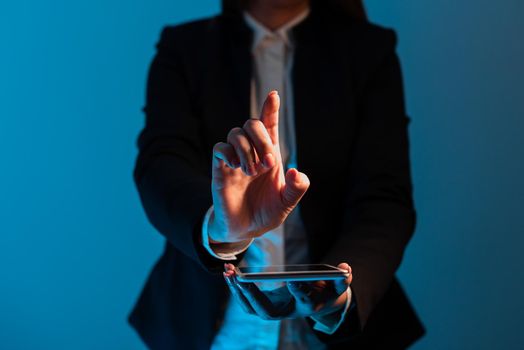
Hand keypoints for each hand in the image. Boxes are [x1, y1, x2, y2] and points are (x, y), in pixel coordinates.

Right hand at [209, 91, 309, 242]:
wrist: (244, 229)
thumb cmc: (265, 213)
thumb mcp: (286, 204)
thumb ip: (296, 189)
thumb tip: (296, 171)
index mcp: (270, 156)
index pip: (270, 125)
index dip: (271, 109)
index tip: (274, 95)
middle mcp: (252, 152)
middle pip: (252, 123)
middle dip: (262, 138)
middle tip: (268, 164)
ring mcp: (235, 159)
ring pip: (235, 133)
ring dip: (246, 150)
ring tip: (251, 172)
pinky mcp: (220, 168)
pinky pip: (219, 148)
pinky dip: (229, 154)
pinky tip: (236, 169)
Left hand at [223, 263, 352, 319]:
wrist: (319, 302)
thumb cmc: (328, 291)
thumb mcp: (338, 285)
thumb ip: (343, 279)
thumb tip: (346, 269)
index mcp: (307, 306)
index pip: (301, 300)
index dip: (298, 291)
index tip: (292, 280)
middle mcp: (287, 312)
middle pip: (266, 311)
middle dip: (251, 294)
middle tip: (239, 277)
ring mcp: (274, 309)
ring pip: (251, 307)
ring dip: (237, 291)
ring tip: (228, 272)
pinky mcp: (265, 304)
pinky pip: (247, 300)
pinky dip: (236, 288)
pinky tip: (229, 273)